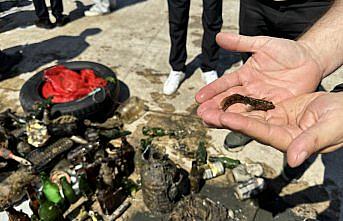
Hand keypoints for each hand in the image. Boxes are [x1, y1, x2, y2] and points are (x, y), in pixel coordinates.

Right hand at [196, 32, 324, 125]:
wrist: (311, 60)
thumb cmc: (287, 50)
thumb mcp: (262, 44)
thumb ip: (240, 43)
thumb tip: (218, 37)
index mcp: (244, 75)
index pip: (224, 84)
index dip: (212, 90)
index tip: (198, 98)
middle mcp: (250, 90)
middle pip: (229, 100)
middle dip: (215, 108)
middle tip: (201, 115)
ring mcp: (261, 100)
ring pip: (241, 110)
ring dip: (226, 117)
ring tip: (211, 122)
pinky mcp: (274, 107)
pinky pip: (259, 114)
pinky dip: (246, 121)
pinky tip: (235, 126)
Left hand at [203, 92, 342, 166]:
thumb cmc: (342, 120)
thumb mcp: (329, 129)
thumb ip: (310, 142)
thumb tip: (292, 161)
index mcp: (288, 140)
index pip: (260, 132)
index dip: (242, 125)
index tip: (224, 118)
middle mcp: (277, 132)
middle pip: (247, 125)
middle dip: (224, 119)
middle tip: (203, 114)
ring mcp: (276, 121)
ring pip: (247, 115)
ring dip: (227, 110)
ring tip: (207, 106)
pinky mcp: (277, 110)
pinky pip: (255, 105)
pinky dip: (240, 102)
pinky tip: (225, 98)